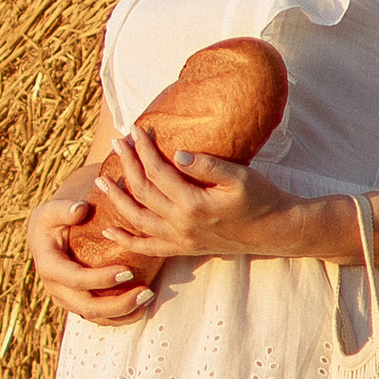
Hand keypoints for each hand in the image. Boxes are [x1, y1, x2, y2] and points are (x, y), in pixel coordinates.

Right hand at [25, 176, 157, 323]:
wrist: (48, 235)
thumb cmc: (54, 219)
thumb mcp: (52, 209)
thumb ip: (64, 208)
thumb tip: (80, 210)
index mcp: (49, 266)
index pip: (75, 279)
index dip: (100, 279)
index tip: (128, 272)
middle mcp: (56, 288)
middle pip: (87, 306)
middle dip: (118, 303)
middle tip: (146, 292)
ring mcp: (67, 300)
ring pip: (95, 316)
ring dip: (124, 312)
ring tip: (148, 297)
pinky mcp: (79, 304)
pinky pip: (100, 318)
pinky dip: (121, 316)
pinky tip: (142, 307)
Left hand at [83, 121, 281, 265]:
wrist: (277, 231)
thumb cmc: (262, 198)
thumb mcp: (240, 176)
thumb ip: (207, 164)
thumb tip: (176, 153)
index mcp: (194, 204)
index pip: (158, 171)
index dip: (144, 149)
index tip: (135, 129)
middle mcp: (182, 225)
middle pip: (142, 192)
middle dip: (126, 165)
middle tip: (116, 144)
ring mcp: (182, 239)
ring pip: (137, 220)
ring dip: (117, 200)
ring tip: (101, 181)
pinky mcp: (184, 249)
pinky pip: (148, 248)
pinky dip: (126, 240)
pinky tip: (109, 230)